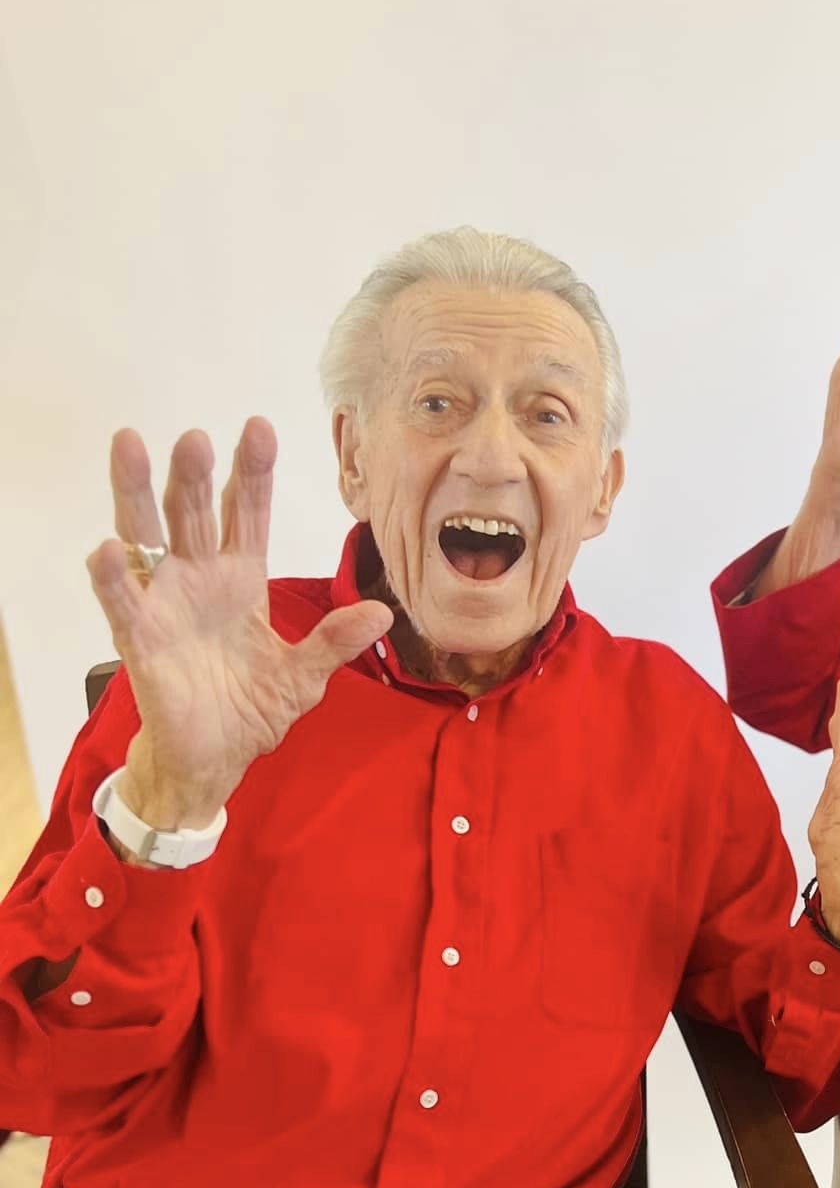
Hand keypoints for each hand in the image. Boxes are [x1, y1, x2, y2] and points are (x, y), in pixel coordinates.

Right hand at [86, 421, 393, 831]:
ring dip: (139, 495)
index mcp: (240, 580)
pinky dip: (114, 577)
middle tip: (199, 435)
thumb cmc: (251, 710)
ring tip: (134, 449)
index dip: (253, 473)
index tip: (260, 428)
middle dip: (196, 474)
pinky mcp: (141, 640)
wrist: (215, 759)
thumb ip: (335, 642)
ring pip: (147, 537)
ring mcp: (165, 604)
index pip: (247, 513)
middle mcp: (198, 579)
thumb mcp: (304, 676)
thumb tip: (381, 613)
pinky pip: (122, 602)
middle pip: (194, 512)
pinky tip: (110, 550)